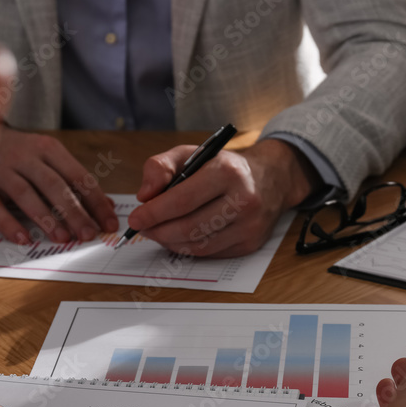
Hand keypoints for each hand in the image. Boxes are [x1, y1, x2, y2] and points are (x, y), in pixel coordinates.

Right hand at [0, 127, 118, 243]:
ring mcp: (1, 170)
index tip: (109, 223)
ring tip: (63, 237)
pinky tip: (23, 238)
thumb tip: (108, 207)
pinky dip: (8, 223)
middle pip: (54, 185)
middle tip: (88, 234)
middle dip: (74, 212)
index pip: (78, 176)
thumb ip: (77, 182)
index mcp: (48, 149)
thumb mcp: (51, 158)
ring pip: (25, 194)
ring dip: (45, 217)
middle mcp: (25, 157)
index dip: (96, 201)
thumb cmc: (23, 154)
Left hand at [127, 139, 319, 257]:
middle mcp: (243, 200)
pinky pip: (210, 253)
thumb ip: (161, 166)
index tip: (135, 218)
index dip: (154, 213)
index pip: (183, 199)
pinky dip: (188, 249)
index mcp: (227, 172)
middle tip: (143, 228)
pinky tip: (178, 238)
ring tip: (157, 232)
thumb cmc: (224, 167)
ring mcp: (249, 226)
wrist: (270, 180)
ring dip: (170, 243)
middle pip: (190, 227)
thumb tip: (144, 196)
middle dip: (158, 231)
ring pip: (199, 246)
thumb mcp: (192, 153)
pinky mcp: (250, 244)